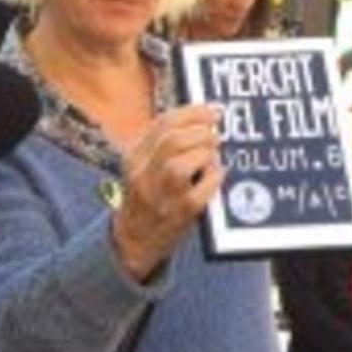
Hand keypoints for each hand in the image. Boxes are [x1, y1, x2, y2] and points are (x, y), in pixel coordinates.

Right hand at [111, 105, 222, 280]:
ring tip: (212, 154)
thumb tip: (199, 119)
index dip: (192, 112)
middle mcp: (143, 175)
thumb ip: (162, 144)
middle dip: (201, 132)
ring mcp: (161, 196)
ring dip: (205, 154)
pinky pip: (201, 190)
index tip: (211, 111)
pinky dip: (214, 177)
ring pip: (181, 164)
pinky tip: (217, 174)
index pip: (162, 124)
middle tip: (215, 134)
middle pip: (173, 141)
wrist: (134, 240)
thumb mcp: (143, 166)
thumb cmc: (146, 198)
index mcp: (134, 158)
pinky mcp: (180, 214)